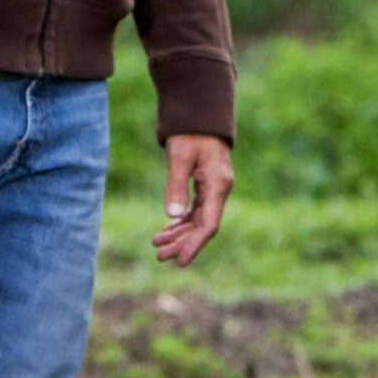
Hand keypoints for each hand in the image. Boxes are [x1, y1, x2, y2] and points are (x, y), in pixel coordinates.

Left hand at [152, 135, 232, 267]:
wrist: (199, 116)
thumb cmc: (190, 133)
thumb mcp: (179, 157)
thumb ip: (176, 186)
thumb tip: (171, 216)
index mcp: (218, 185)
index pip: (208, 224)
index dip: (194, 244)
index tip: (180, 260)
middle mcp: (219, 190)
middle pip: (202, 226)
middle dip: (182, 243)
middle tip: (159, 256)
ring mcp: (214, 189)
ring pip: (198, 220)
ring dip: (179, 234)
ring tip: (157, 246)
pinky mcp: (206, 187)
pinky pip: (195, 211)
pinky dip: (181, 222)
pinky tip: (166, 230)